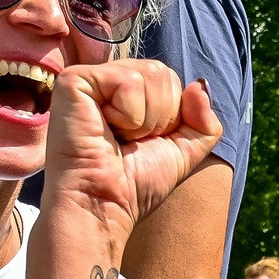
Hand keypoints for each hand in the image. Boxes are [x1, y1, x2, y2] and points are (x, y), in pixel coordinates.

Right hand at [42, 61, 223, 242]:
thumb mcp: (184, 152)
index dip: (171, 116)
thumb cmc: (135, 183)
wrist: (103, 205)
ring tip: (118, 137)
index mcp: (129, 92)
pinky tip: (106, 128)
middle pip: (164, 73)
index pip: (171, 80)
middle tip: (130, 141)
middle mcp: (109, 80)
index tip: (144, 142)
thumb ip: (204, 121)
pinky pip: (129, 80)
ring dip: (145, 119)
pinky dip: (129, 114)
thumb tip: (200, 84)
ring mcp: (90, 77)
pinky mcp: (74, 80)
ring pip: (151, 74)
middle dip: (161, 116)